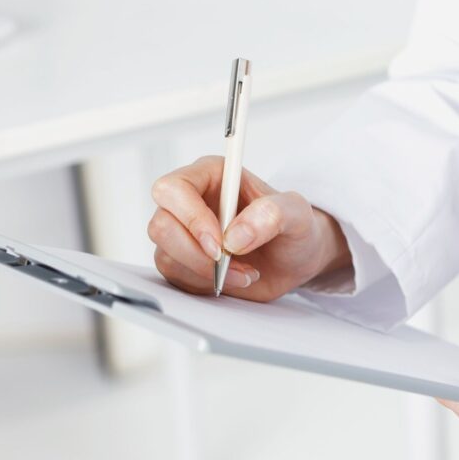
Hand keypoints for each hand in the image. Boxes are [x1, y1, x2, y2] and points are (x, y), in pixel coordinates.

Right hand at [147, 156, 350, 300]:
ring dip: (206, 272)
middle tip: (229, 262)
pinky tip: (233, 279)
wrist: (296, 259)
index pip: (174, 189)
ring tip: (244, 271)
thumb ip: (272, 214)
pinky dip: (205, 285)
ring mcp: (183, 233)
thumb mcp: (297, 213)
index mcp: (211, 175)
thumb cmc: (294, 227)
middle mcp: (190, 201)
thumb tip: (235, 236)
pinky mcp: (183, 261)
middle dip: (196, 252)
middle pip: (161, 225)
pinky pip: (176, 277)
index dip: (190, 218)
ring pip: (165, 255)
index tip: (220, 244)